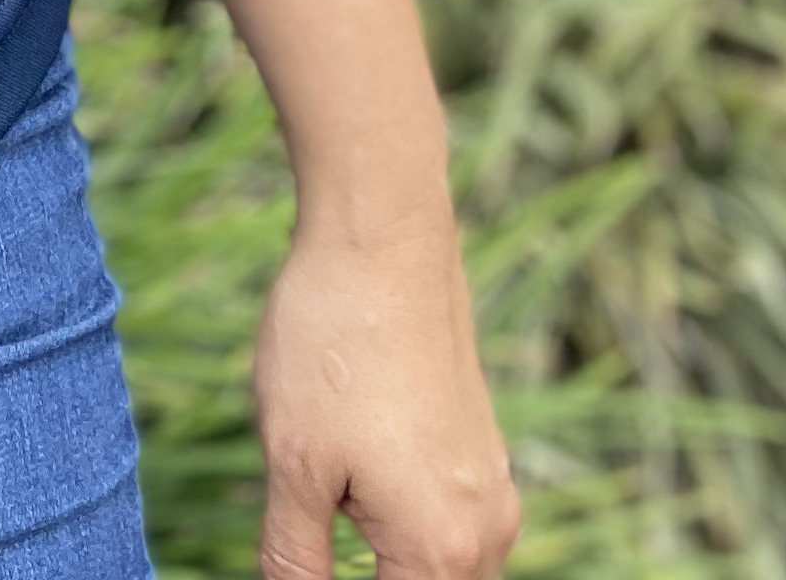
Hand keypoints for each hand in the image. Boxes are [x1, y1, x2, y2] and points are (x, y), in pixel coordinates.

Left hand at [254, 210, 518, 579]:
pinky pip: (448, 520)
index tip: (302, 554)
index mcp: (443, 554)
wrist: (381, 240)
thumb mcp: (293, 465)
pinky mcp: (482, 449)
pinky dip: (403, 523)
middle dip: (372, 575)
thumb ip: (295, 559)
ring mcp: (492, 487)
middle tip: (310, 528)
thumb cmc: (332, 347)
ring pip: (442, 566)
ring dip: (388, 559)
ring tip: (325, 505)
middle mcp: (488, 532)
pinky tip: (353, 478)